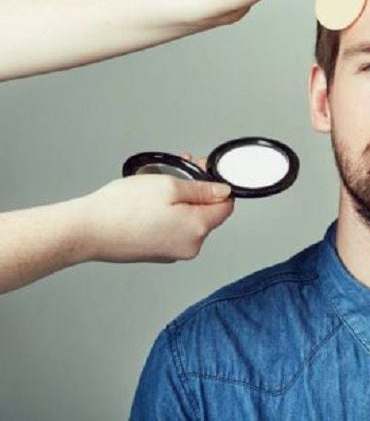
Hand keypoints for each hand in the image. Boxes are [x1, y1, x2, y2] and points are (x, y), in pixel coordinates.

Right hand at [78, 173, 233, 262]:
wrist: (86, 231)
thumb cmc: (122, 209)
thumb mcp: (168, 185)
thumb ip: (202, 189)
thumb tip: (223, 191)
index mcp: (198, 230)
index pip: (226, 206)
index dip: (218, 186)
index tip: (203, 172)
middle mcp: (189, 246)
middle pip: (207, 213)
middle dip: (196, 190)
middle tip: (178, 172)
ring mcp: (172, 252)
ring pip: (188, 220)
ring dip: (179, 200)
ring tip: (158, 185)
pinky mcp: (157, 252)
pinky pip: (172, 229)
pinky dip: (167, 214)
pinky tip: (149, 202)